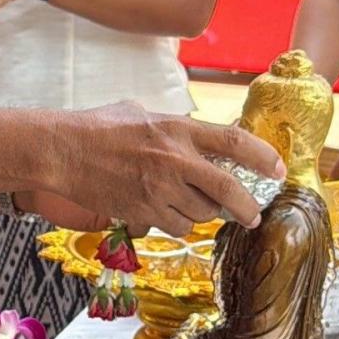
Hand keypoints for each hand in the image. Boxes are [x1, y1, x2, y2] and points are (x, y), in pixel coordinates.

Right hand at [38, 104, 284, 236]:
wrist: (61, 151)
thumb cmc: (97, 127)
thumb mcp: (141, 112)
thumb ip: (172, 126)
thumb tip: (196, 134)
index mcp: (176, 128)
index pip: (234, 142)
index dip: (263, 157)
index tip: (277, 169)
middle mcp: (173, 159)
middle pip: (227, 189)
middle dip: (247, 206)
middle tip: (253, 214)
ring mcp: (157, 187)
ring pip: (201, 213)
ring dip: (205, 213)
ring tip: (197, 206)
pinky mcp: (142, 210)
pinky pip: (175, 225)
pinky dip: (179, 223)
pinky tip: (169, 213)